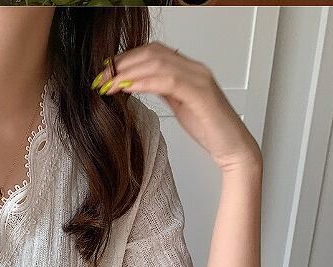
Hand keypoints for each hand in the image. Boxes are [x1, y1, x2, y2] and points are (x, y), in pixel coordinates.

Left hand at [92, 42, 261, 171]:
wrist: (232, 147)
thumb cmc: (208, 129)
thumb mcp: (179, 105)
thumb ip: (164, 90)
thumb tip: (139, 83)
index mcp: (188, 70)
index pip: (153, 53)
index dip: (127, 59)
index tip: (106, 72)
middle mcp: (194, 69)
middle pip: (152, 53)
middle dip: (122, 64)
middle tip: (100, 78)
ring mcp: (199, 79)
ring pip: (158, 63)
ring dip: (128, 72)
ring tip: (108, 85)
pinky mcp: (200, 94)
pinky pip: (168, 81)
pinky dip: (144, 83)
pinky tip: (128, 88)